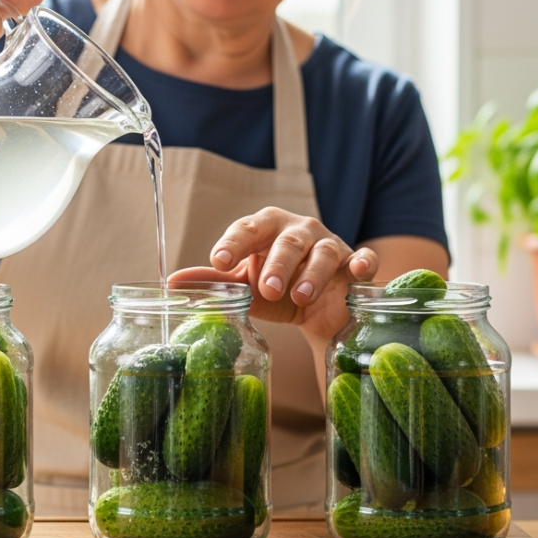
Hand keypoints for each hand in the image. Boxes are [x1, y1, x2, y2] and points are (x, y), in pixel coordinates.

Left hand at [169, 207, 378, 342]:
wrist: (317, 309)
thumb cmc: (276, 288)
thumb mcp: (245, 285)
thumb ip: (215, 282)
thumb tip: (173, 282)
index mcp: (267, 228)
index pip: (248, 228)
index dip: (234, 243)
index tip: (219, 261)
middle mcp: (300, 231)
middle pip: (289, 241)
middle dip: (277, 264)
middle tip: (265, 289)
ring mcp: (330, 245)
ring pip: (324, 252)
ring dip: (312, 273)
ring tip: (299, 296)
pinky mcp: (355, 264)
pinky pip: (363, 258)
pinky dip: (363, 262)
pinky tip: (359, 270)